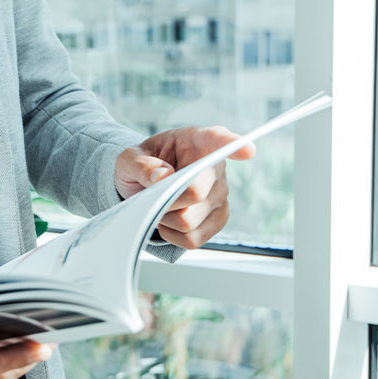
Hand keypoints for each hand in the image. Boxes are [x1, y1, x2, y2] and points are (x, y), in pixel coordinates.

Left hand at [114, 126, 255, 249]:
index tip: (247, 149)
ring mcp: (221, 195)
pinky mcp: (218, 220)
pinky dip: (173, 235)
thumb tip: (163, 176)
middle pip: (194, 193)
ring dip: (165, 219)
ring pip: (189, 221)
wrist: (146, 186)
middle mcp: (216, 168)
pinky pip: (193, 239)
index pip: (218, 139)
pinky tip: (168, 221)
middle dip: (164, 201)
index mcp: (196, 141)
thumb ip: (141, 165)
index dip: (232, 145)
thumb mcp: (130, 159)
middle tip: (152, 195)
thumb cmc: (143, 166)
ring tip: (159, 205)